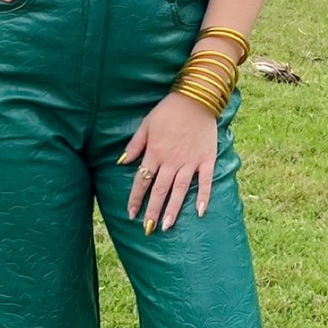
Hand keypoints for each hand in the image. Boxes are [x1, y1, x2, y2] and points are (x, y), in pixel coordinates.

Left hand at [119, 92, 217, 231]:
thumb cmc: (168, 110)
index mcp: (154, 153)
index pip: (142, 181)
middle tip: (148, 229)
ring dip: (173, 209)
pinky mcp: (206, 159)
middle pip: (159, 191)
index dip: (136, 198)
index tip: (131, 213)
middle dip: (152, 211)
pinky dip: (203, 196)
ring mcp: (190, 162)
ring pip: (179, 190)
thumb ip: (135, 145)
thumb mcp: (146, 124)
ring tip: (167, 226)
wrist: (196, 99)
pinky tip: (200, 212)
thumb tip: (122, 162)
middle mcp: (171, 161)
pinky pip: (204, 181)